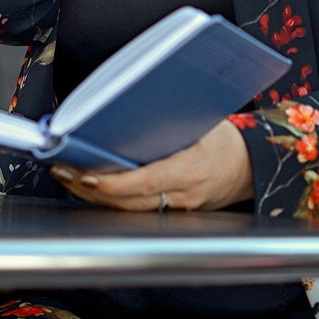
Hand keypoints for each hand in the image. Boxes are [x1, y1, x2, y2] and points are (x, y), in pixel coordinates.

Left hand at [51, 120, 253, 211]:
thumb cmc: (228, 141)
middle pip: (128, 200)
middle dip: (91, 189)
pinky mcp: (173, 213)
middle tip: (64, 170)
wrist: (253, 167)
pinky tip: (92, 187)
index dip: (113, 183)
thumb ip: (169, 120)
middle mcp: (184, 194)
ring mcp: (178, 208)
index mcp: (192, 169)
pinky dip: (112, 199)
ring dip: (95, 195)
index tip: (87, 175)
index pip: (146, 182)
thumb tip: (128, 106)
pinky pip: (136, 209)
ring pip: (128, 209)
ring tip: (69, 176)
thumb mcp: (205, 122)